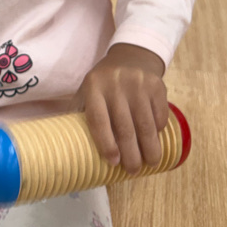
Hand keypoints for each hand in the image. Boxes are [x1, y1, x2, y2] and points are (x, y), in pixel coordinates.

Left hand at [76, 43, 168, 173]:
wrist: (131, 56)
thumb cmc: (104, 83)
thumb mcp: (87, 91)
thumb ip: (79, 114)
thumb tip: (66, 147)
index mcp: (94, 87)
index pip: (99, 120)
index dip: (106, 144)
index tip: (113, 162)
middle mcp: (116, 84)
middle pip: (125, 127)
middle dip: (131, 153)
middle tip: (133, 170)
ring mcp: (138, 84)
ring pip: (146, 124)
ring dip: (150, 148)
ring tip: (150, 162)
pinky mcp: (157, 85)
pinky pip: (159, 114)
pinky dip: (158, 130)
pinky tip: (156, 139)